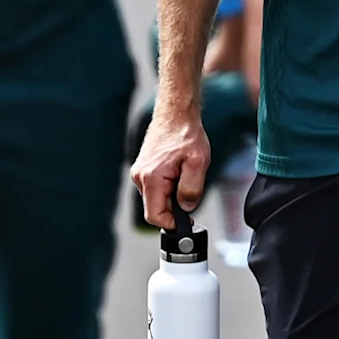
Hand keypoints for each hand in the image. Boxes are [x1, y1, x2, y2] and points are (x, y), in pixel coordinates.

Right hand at [132, 100, 211, 229]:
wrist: (175, 115)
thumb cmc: (186, 134)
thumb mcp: (198, 163)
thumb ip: (192, 190)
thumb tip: (186, 208)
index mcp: (151, 178)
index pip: (154, 216)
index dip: (172, 223)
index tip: (187, 220)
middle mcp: (140, 177)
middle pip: (155, 209)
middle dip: (174, 208)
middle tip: (190, 192)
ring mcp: (139, 173)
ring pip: (155, 199)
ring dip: (171, 196)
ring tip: (184, 176)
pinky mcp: (143, 169)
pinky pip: (155, 188)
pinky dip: (167, 187)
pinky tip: (177, 172)